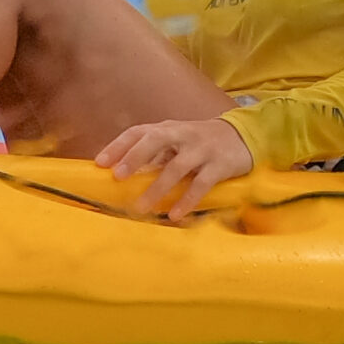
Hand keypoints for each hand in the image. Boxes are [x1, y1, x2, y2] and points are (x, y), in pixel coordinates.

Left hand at [95, 117, 254, 220]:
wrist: (243, 136)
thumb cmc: (199, 143)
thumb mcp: (176, 142)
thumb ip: (153, 155)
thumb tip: (120, 174)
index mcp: (167, 128)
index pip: (138, 132)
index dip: (118, 146)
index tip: (100, 163)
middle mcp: (183, 134)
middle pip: (155, 140)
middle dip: (135, 157)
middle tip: (118, 177)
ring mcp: (202, 149)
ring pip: (176, 167)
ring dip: (157, 188)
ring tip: (141, 207)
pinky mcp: (219, 165)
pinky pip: (200, 184)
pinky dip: (187, 200)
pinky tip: (175, 214)